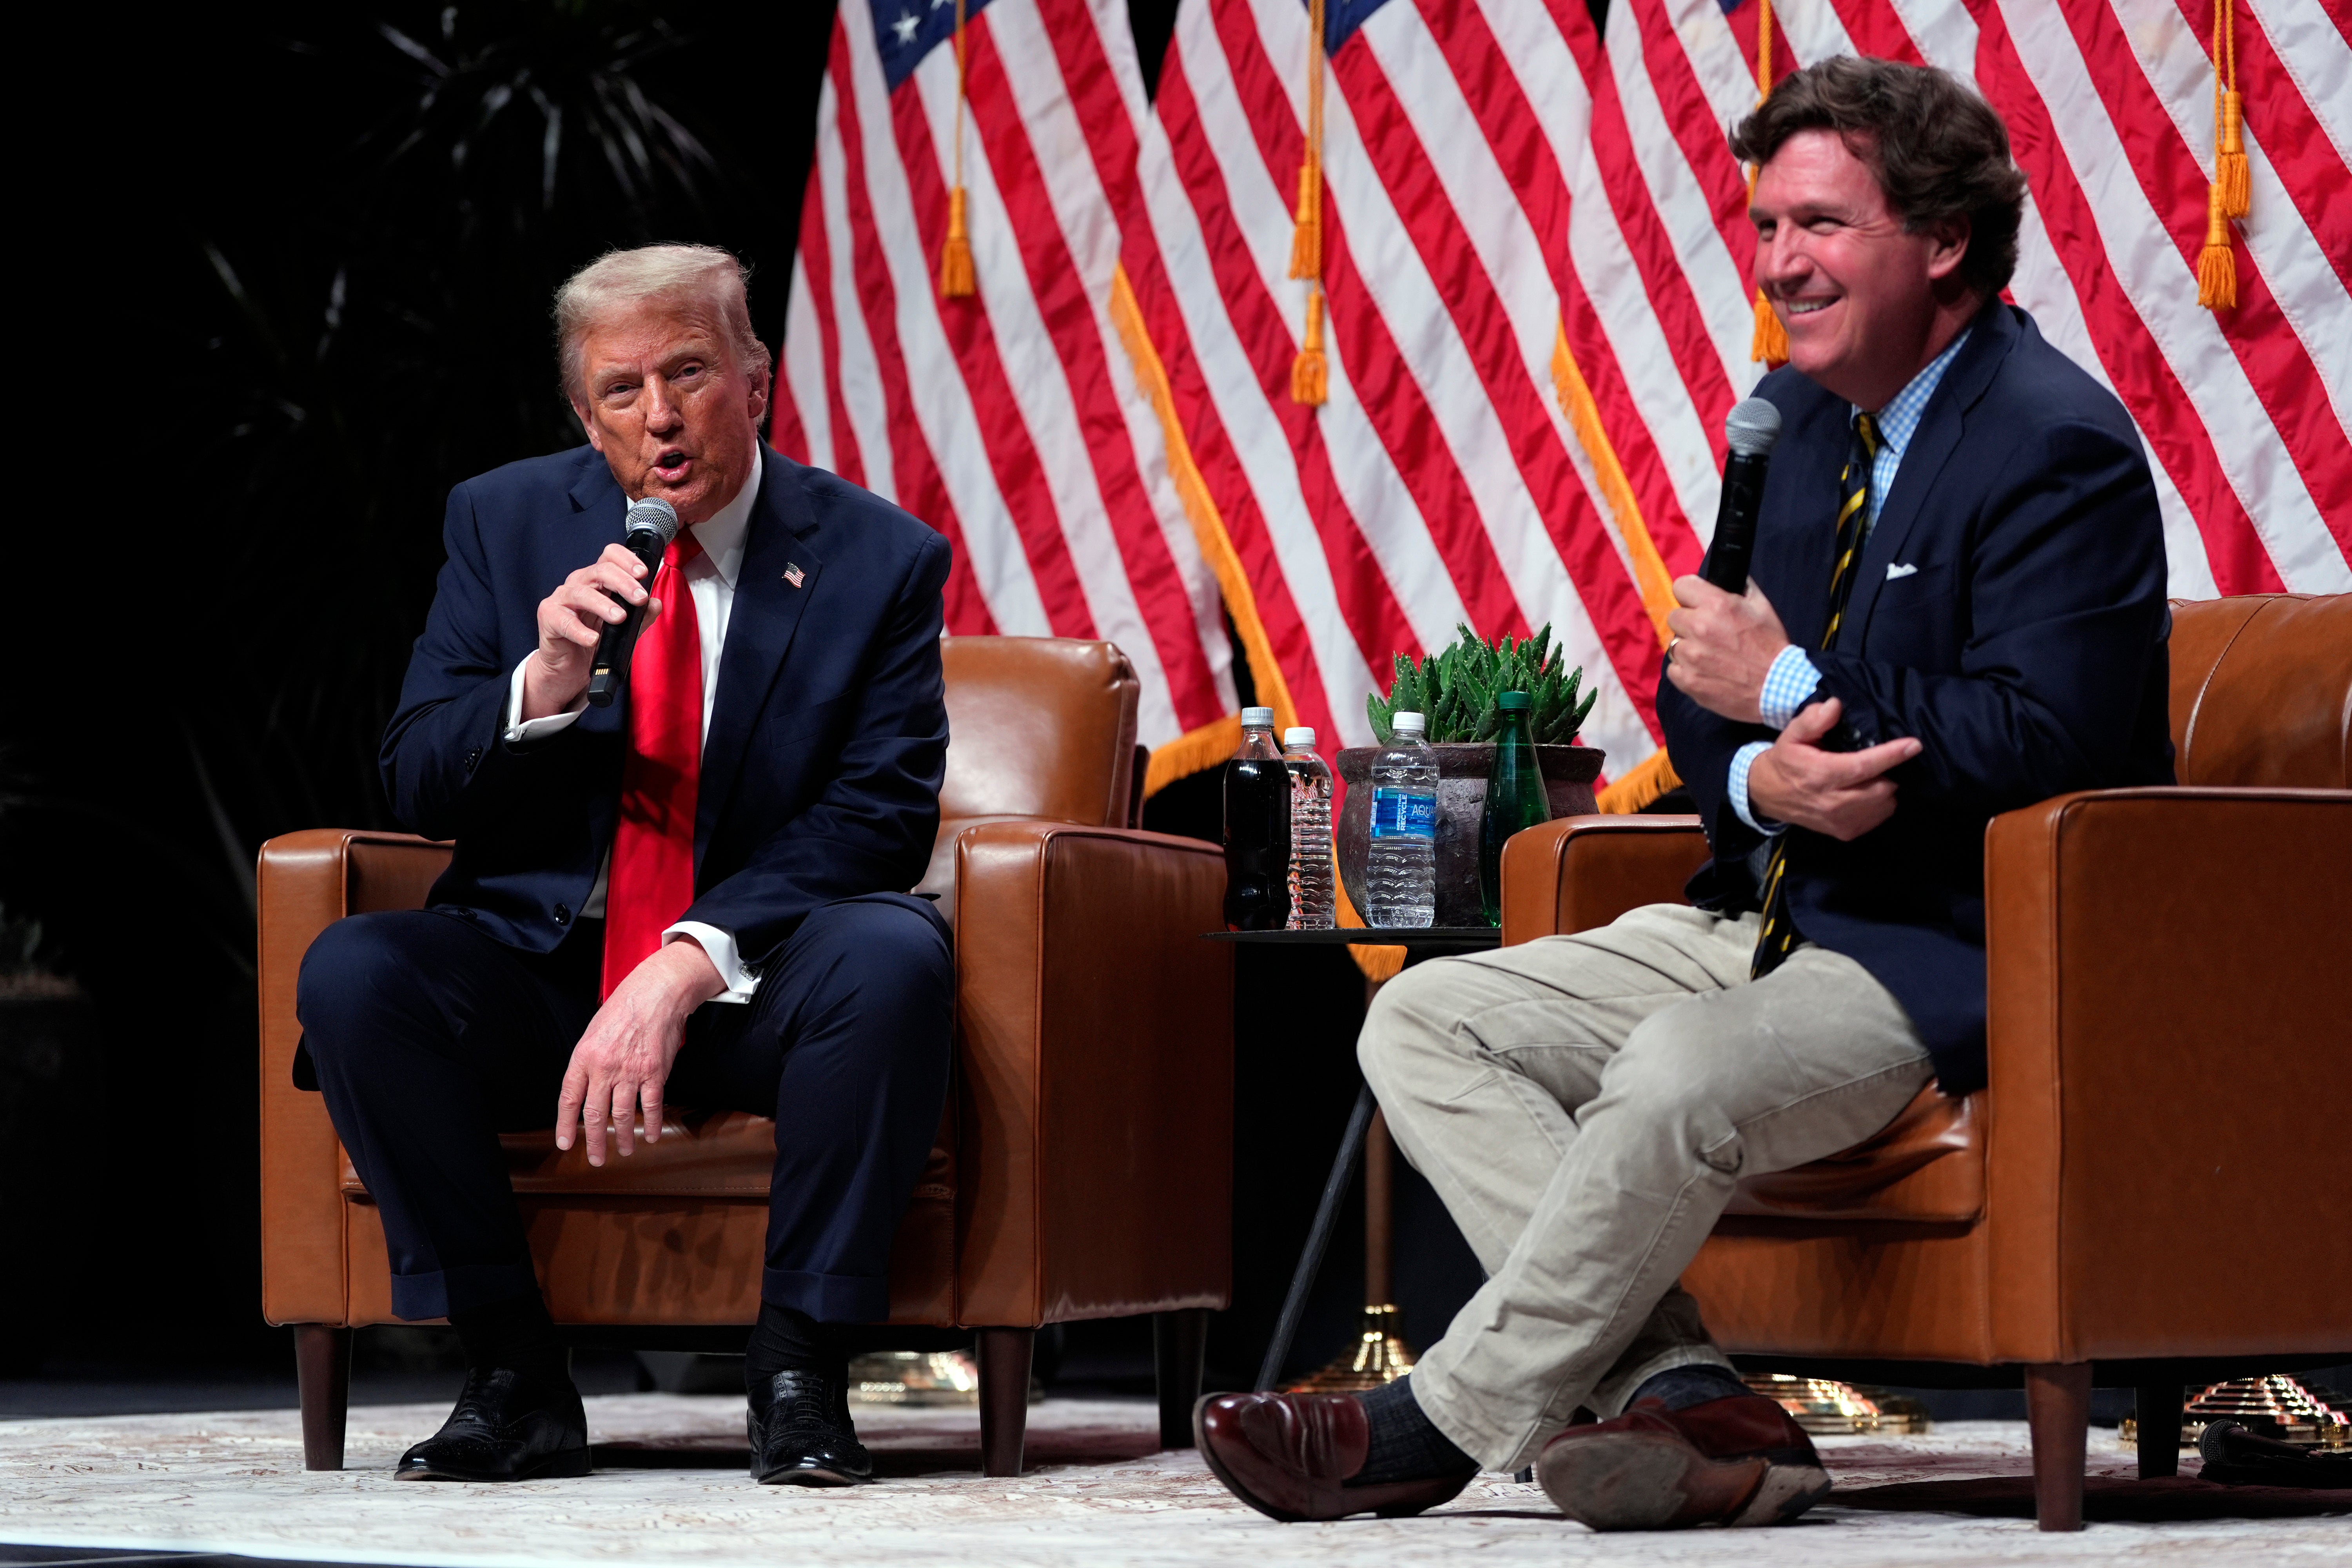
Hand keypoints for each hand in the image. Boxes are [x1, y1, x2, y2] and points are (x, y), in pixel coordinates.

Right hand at [521, 543, 664, 719]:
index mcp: (598, 580)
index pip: (610, 556)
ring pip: (581, 593)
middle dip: (623, 583)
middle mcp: (579, 583)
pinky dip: (580, 631)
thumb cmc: (596, 639)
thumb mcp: (624, 627)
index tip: (643, 573)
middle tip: (639, 598)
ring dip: (603, 604)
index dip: (627, 560)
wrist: (570, 666)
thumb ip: (641, 616)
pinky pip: (564, 621)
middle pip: (600, 571)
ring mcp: (562, 599)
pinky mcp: (549, 618)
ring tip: (620, 617)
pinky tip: (593, 639)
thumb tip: (655, 604)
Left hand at [554, 939, 723, 1164]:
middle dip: (595, 1141)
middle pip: (595, 1113)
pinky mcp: (654, 1072)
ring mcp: (630, 1071)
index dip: (566, 1125)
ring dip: (623, 1137)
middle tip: (597, 1159)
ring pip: (622, 1114)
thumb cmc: (623, 1010)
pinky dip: (652, 1124)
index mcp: (584, 1056)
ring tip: (624, 1150)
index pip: (569, 1098)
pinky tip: (651, 1135)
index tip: (565, 1143)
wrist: (656, 993)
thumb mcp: (593, 1033)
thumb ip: (588, 1062)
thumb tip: (586, 1089)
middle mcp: (604, 1067)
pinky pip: (651, 1105)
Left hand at [1663, 575, 1790, 723]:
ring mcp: (1690, 656)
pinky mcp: (1687, 680)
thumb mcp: (1761, 607)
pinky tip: (1706, 671)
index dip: (1689, 594)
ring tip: (1710, 655)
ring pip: (1675, 644)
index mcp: (1716, 605)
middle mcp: (1699, 628)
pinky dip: (1686, 671)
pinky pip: (1674, 669)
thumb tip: (1727, 573)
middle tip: (1709, 633)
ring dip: (1688, 648)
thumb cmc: (1771, 646)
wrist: (1777, 687)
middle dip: (1689, 623)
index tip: (1696, 603)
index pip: (1680, 586)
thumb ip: (1740, 587)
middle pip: (1675, 617)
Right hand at [1745, 698, 1922, 840]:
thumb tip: (1835, 705)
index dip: (1891, 755)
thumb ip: (1813, 720)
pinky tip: (1869, 792)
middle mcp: (1832, 802)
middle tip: (1884, 761)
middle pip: (1881, 789)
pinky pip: (1877, 819)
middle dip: (1890, 773)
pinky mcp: (1844, 832)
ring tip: (1877, 776)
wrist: (1767, 795)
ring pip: (1883, 806)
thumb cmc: (1786, 760)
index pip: (1864, 766)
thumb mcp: (1792, 734)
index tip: (1914, 745)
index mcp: (1821, 775)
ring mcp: (1840, 821)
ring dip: (1887, 789)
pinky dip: (1880, 805)